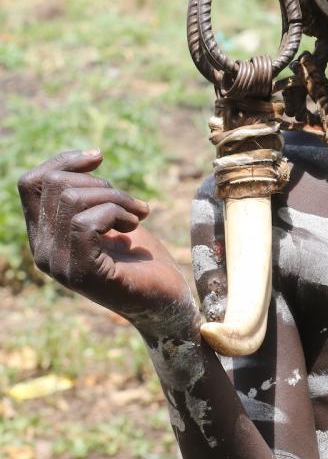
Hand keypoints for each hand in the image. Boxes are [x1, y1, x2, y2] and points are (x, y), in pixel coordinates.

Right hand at [18, 150, 193, 323]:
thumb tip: (87, 158)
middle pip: (55, 185)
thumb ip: (89, 195)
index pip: (30, 184)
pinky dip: (116, 214)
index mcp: (44, 236)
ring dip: (116, 199)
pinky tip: (133, 228)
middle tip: (132, 204)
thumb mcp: (111, 218)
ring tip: (137, 216)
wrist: (166, 301)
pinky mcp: (81, 272)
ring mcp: (58, 264)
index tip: (98, 158)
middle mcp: (42, 251)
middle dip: (101, 184)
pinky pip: (87, 222)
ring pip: (72, 200)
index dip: (63, 162)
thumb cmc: (142, 259)